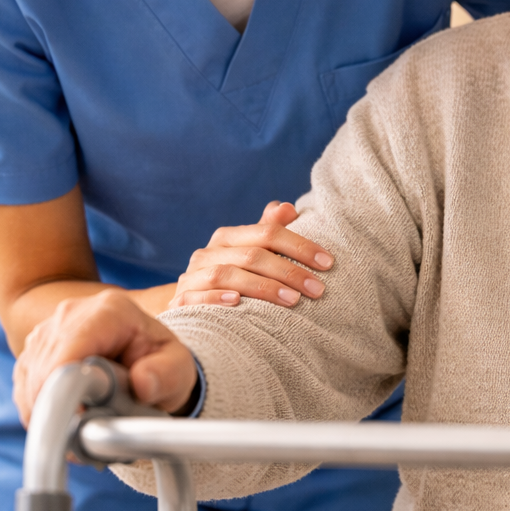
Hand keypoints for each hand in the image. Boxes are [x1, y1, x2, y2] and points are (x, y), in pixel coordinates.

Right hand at [12, 288, 195, 425]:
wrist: (143, 356)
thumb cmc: (161, 363)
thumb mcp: (177, 368)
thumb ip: (166, 375)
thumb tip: (142, 384)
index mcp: (108, 312)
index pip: (69, 354)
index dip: (68, 394)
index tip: (82, 423)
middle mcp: (70, 313)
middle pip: (44, 373)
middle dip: (62, 411)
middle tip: (89, 434)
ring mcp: (46, 332)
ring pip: (30, 386)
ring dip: (53, 415)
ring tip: (86, 424)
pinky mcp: (32, 353)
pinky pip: (24, 392)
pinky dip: (43, 413)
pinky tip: (71, 414)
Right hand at [169, 200, 333, 308]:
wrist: (191, 303)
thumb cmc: (233, 276)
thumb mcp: (251, 252)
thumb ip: (269, 230)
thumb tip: (287, 207)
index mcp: (228, 237)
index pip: (268, 233)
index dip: (300, 246)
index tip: (327, 263)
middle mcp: (208, 253)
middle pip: (252, 255)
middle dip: (289, 272)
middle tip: (317, 289)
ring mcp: (192, 276)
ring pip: (227, 275)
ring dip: (262, 287)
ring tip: (292, 301)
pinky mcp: (181, 301)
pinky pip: (198, 297)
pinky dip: (217, 299)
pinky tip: (238, 304)